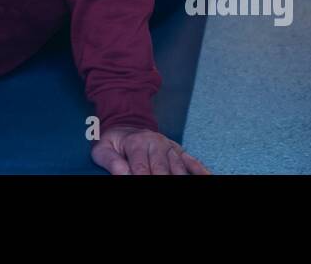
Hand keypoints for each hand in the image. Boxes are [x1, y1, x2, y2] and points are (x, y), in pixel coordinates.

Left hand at [90, 125, 211, 174]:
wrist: (127, 122)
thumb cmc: (114, 141)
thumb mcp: (102, 149)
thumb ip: (111, 161)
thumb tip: (122, 174)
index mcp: (136, 143)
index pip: (142, 168)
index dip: (142, 179)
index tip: (143, 184)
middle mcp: (156, 143)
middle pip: (163, 170)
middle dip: (163, 180)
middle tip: (163, 188)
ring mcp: (169, 147)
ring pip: (178, 168)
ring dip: (181, 178)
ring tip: (185, 186)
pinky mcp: (178, 150)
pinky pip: (192, 161)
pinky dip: (201, 171)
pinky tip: (208, 177)